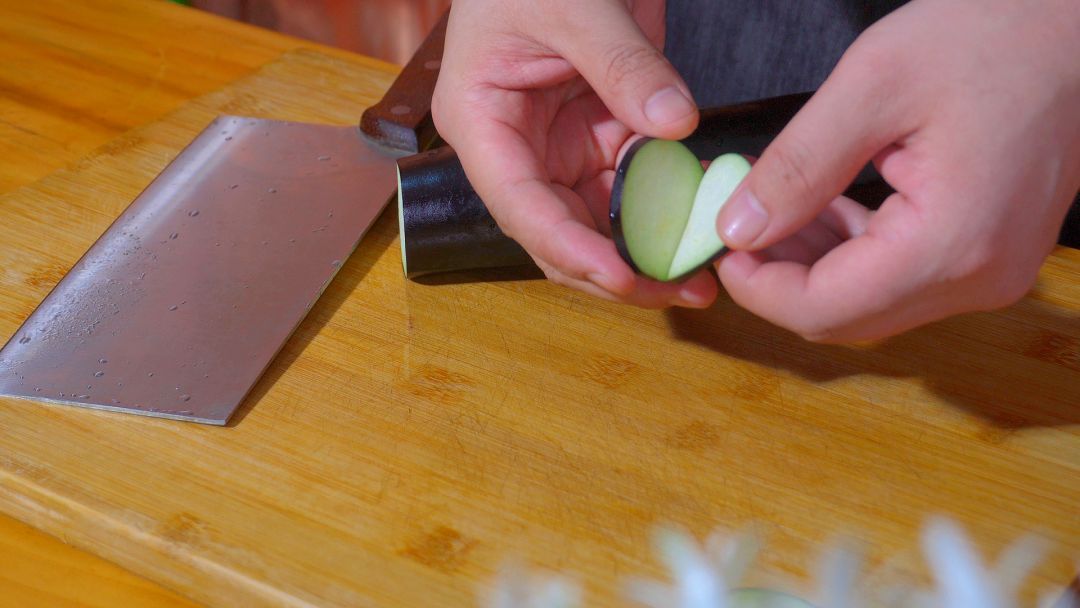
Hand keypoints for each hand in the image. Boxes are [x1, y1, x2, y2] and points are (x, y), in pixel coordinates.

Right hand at [432, 0, 718, 307]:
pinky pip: (631, 184)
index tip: (624, 276)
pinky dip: (666, 205)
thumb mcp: (575, 3)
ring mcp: (557, 145)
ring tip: (701, 274)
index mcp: (481, 123)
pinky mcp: (597, 133)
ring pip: (596, 221)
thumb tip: (675, 126)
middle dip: (616, 269)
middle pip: (558, 231)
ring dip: (646, 248)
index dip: (570, 249)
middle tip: (682, 289)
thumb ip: (623, 66)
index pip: (519, 206)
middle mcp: (513, 148)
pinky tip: (701, 219)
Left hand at [714, 0, 1079, 341]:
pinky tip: (819, 208)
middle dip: (777, 280)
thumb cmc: (995, 33)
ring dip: (809, 267)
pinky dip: (850, 253)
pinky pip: (899, 278)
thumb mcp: (874, 85)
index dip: (757, 288)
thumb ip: (799, 167)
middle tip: (736, 224)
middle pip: (845, 318)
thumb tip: (737, 229)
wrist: (1076, 24)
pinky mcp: (987, 254)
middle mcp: (979, 277)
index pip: (825, 310)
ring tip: (769, 207)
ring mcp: (989, 271)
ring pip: (869, 303)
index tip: (717, 243)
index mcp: (953, 243)